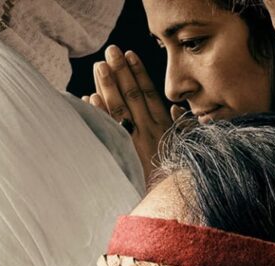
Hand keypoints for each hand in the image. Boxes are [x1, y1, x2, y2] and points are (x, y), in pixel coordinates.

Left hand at [83, 45, 178, 182]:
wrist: (171, 205)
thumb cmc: (177, 178)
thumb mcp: (185, 149)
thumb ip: (180, 126)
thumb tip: (173, 107)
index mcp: (164, 128)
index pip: (150, 94)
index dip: (139, 73)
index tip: (130, 55)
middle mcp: (149, 132)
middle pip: (132, 95)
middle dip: (121, 71)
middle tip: (111, 51)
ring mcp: (135, 144)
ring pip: (120, 108)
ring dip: (108, 85)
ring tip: (99, 66)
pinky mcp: (124, 157)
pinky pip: (109, 131)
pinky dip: (99, 114)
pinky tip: (89, 99)